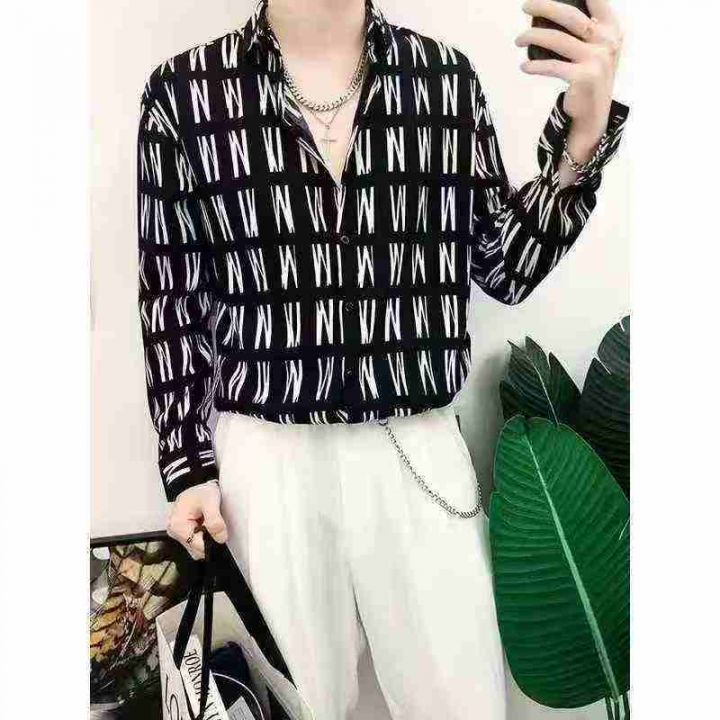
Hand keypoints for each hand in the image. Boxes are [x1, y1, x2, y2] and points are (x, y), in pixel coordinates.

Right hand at [166, 481, 227, 559]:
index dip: (212, 542)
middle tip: (213, 524)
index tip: (219, 532)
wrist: (198, 485)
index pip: (198, 547)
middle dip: (208, 541)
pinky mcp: (182, 534)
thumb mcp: (211, 501)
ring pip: (196, 548)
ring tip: (208, 523)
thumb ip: (215, 520)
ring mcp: (177, 534)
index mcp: (177, 525)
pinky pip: (195, 543)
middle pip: (196, 550)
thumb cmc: (202, 491)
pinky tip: (205, 525)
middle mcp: (173, 531)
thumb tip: (220, 539)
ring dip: (206, 539)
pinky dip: (203, 537)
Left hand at [516, 0, 622, 140]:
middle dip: (544, 6)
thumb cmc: (590, 78)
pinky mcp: (583, 77)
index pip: (597, 0)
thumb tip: (553, 11)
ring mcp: (596, 59)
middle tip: (526, 6)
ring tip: (519, 40)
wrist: (594, 113)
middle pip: (570, 15)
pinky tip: (525, 66)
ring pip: (556, 39)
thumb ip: (588, 31)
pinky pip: (552, 66)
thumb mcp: (598, 50)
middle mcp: (607, 41)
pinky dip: (534, 66)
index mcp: (611, 29)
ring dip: (532, 37)